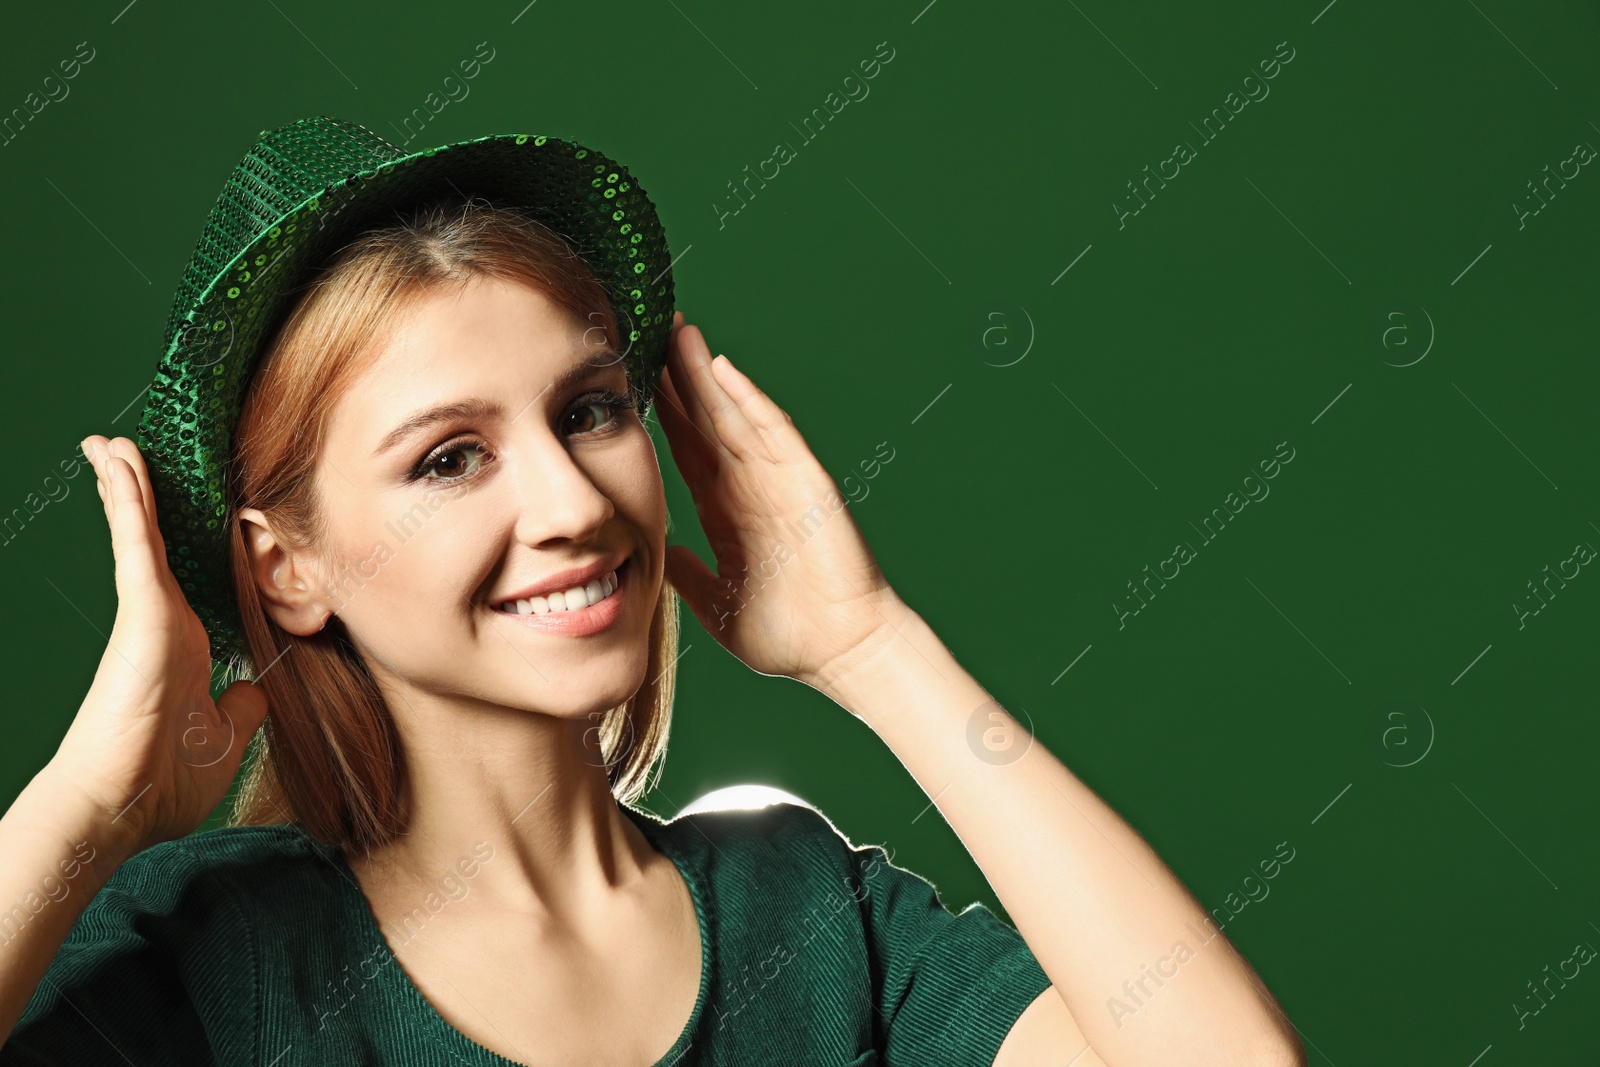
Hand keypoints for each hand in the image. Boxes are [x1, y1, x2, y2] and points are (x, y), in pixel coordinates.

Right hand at [49, 435, 269, 856]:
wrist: (123, 806)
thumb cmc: (164, 782)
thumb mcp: (224, 737)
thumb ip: (241, 708)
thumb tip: (255, 689)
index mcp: (188, 645)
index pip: (191, 578)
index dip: (189, 542)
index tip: (190, 510)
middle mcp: (167, 621)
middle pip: (161, 544)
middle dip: (150, 501)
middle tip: (134, 457)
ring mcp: (151, 612)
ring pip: (144, 532)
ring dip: (132, 486)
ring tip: (115, 445)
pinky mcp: (141, 609)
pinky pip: (137, 540)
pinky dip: (130, 500)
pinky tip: (118, 462)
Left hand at [654, 311, 906, 693]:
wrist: (841, 652)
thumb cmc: (788, 635)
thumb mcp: (715, 603)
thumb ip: (687, 574)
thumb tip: (654, 555)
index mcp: (726, 511)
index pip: (684, 449)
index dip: (657, 413)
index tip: (625, 378)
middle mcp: (749, 486)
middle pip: (704, 418)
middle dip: (675, 376)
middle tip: (644, 327)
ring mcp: (778, 480)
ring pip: (733, 413)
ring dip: (704, 372)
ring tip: (676, 329)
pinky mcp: (805, 482)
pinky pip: (773, 432)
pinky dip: (748, 399)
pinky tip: (722, 369)